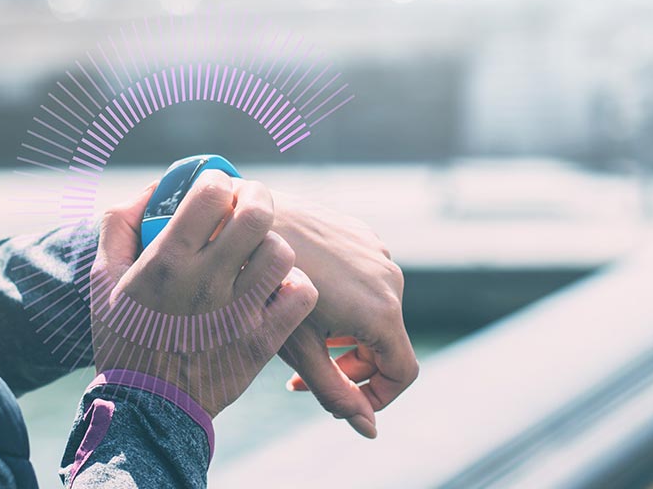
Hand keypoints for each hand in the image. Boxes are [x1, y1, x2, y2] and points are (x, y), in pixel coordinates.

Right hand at [90, 170, 319, 416]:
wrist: (145, 409)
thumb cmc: (124, 338)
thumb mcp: (103, 278)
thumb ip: (120, 224)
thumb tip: (155, 188)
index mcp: (166, 262)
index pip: (211, 194)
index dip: (218, 181)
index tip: (215, 189)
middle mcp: (205, 283)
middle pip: (256, 215)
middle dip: (256, 198)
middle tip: (249, 205)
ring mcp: (238, 314)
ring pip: (282, 252)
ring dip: (272, 245)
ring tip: (259, 253)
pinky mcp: (262, 341)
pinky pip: (300, 294)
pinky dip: (294, 285)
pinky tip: (275, 288)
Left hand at [271, 190, 417, 438]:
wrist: (250, 220)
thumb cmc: (268, 287)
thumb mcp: (301, 349)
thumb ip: (336, 393)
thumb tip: (369, 431)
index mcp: (382, 312)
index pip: (403, 373)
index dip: (378, 397)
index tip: (342, 400)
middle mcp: (392, 280)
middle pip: (387, 343)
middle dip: (352, 366)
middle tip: (308, 375)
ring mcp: (379, 253)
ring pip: (375, 311)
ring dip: (347, 333)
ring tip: (304, 333)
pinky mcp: (364, 235)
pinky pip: (366, 280)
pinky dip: (346, 300)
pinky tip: (306, 296)